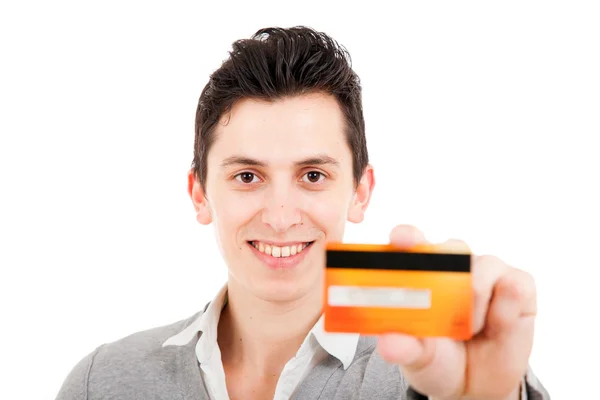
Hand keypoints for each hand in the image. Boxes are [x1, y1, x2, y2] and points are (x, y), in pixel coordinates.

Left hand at [377, 225, 536, 399]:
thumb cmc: (438, 358)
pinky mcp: (518, 282)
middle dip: (444, 260)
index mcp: (419, 270)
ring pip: (482, 271)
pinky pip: (513, 288)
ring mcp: (487, 269)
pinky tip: (495, 329)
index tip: (401, 239)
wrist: (476, 384)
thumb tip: (387, 345)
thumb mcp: (417, 356)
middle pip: (451, 247)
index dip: (407, 236)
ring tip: (468, 331)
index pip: (410, 242)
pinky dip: (502, 315)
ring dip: (473, 307)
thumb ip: (404, 348)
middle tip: (436, 284)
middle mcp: (453, 262)